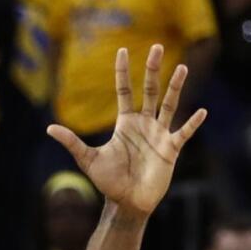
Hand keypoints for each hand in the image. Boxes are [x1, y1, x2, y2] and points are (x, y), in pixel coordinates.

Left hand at [47, 45, 206, 215]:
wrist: (127, 202)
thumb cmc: (109, 182)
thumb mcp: (88, 159)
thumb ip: (72, 142)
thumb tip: (48, 129)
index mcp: (125, 123)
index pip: (124, 90)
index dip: (122, 71)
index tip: (122, 50)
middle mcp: (144, 124)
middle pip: (149, 90)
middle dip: (153, 69)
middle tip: (157, 47)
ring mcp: (159, 134)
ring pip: (169, 104)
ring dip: (175, 87)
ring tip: (182, 68)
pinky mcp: (170, 149)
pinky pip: (184, 132)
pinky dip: (193, 123)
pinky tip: (202, 111)